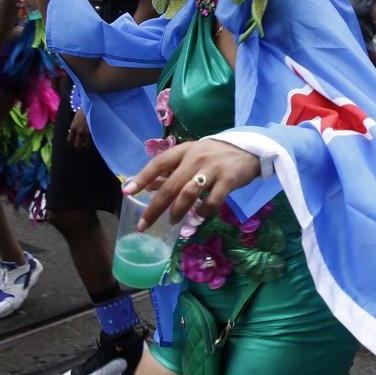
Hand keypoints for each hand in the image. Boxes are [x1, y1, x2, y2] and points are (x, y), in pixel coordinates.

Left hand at [66, 107, 91, 148]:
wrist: (93, 104)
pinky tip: (96, 137)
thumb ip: (74, 125)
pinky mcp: (95, 132)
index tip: (77, 140)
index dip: (73, 142)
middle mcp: (79, 131)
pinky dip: (95, 141)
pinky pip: (94, 141)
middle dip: (81, 146)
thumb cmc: (85, 109)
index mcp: (73, 127)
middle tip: (84, 143)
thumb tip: (71, 131)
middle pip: (77, 145)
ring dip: (89, 144)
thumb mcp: (77, 116)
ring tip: (92, 141)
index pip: (70, 140)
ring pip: (87, 145)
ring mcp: (87, 132)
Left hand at [124, 139, 261, 228]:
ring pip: (189, 194)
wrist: (247, 149)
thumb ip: (172, 171)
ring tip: (172, 221)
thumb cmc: (213, 155)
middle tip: (144, 225)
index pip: (158, 163)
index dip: (142, 177)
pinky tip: (200, 215)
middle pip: (171, 186)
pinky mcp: (228, 180)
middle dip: (155, 208)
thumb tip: (149, 187)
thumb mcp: (191, 156)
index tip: (128, 192)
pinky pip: (212, 201)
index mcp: (184, 151)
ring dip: (177, 211)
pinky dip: (203, 212)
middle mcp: (196, 158)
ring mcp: (212, 169)